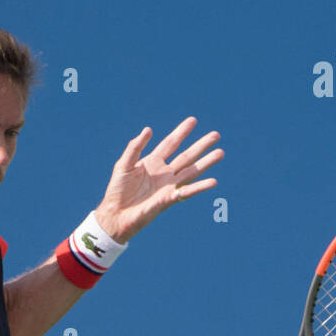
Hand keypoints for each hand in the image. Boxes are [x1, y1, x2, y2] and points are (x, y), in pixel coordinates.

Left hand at [93, 118, 222, 243]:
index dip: (181, 132)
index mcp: (153, 162)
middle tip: (216, 135)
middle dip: (200, 145)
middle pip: (186, 156)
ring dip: (206, 163)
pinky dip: (200, 187)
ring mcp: (168, 187)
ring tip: (220, 153)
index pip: (170, 143)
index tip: (193, 120)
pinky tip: (212, 182)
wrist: (115, 215)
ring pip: (191, 172)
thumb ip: (135, 147)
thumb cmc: (117, 191)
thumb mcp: (124, 164)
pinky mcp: (168, 200)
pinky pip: (186, 192)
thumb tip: (148, 129)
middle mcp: (164, 173)